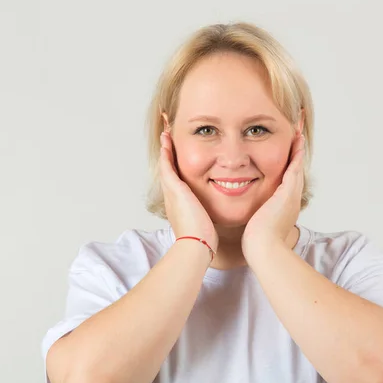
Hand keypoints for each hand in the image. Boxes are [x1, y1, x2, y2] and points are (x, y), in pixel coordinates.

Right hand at [159, 131, 217, 252]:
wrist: (195, 246)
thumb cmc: (202, 242)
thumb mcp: (205, 228)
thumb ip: (208, 222)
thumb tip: (217, 226)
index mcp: (179, 206)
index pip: (176, 183)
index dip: (176, 170)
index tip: (177, 161)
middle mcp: (172, 198)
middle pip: (168, 172)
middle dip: (168, 156)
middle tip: (166, 141)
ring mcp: (171, 193)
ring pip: (166, 166)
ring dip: (166, 150)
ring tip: (166, 136)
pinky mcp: (175, 188)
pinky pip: (167, 165)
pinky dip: (166, 152)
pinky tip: (167, 140)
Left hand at [242, 132, 304, 254]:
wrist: (264, 250)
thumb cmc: (257, 245)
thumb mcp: (257, 230)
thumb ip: (254, 223)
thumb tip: (246, 224)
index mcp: (283, 209)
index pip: (286, 185)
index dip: (287, 170)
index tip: (286, 159)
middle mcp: (291, 201)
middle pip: (295, 174)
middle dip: (296, 157)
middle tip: (298, 141)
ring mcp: (291, 197)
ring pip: (297, 169)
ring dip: (298, 152)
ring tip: (298, 137)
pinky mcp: (287, 194)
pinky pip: (294, 169)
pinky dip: (296, 156)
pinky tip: (297, 144)